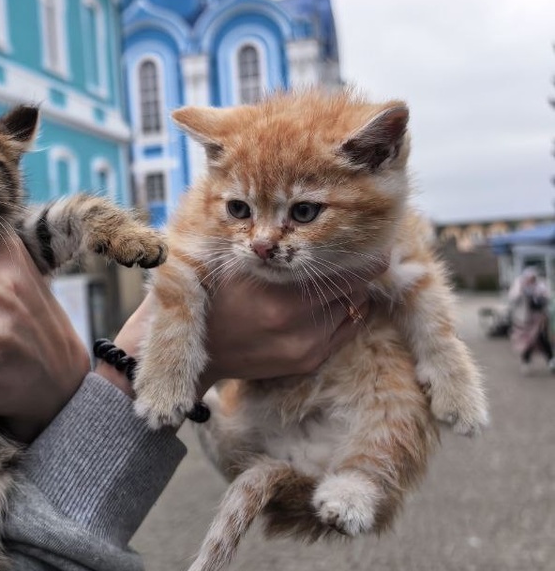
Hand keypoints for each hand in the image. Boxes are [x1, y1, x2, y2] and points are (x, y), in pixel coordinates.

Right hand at [96, 258, 385, 398]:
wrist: (200, 351)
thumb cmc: (215, 295)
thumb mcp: (232, 262)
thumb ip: (266, 243)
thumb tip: (306, 209)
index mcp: (279, 297)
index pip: (346, 272)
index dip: (361, 253)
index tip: (369, 239)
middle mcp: (298, 325)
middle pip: (355, 288)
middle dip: (356, 269)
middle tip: (355, 253)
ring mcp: (307, 347)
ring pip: (354, 308)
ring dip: (351, 291)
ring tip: (335, 277)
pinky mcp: (309, 361)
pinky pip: (346, 330)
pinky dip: (345, 312)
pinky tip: (329, 302)